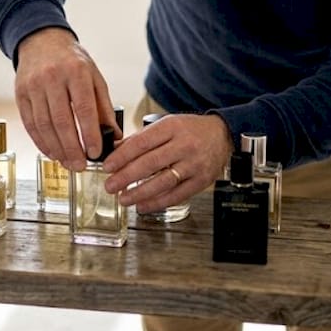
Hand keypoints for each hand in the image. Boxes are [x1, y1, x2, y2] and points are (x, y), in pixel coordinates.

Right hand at [14, 27, 116, 169]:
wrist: (41, 41)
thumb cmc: (72, 61)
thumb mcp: (94, 77)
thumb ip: (104, 107)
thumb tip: (114, 136)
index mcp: (76, 72)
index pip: (84, 108)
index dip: (90, 134)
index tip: (96, 153)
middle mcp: (52, 78)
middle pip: (62, 120)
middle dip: (72, 148)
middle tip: (81, 166)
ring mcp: (33, 86)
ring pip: (44, 125)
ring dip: (56, 149)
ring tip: (68, 162)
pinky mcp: (20, 94)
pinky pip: (30, 123)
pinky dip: (41, 142)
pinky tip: (52, 152)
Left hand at [101, 113, 232, 212]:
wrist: (222, 135)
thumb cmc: (191, 130)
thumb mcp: (167, 124)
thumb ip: (142, 137)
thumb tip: (116, 150)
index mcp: (172, 127)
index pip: (142, 143)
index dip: (122, 156)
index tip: (108, 166)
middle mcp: (184, 145)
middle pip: (150, 163)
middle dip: (126, 176)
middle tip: (110, 185)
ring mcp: (194, 164)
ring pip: (163, 181)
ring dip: (139, 192)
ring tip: (123, 198)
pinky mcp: (201, 181)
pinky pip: (177, 195)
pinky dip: (158, 202)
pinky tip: (143, 205)